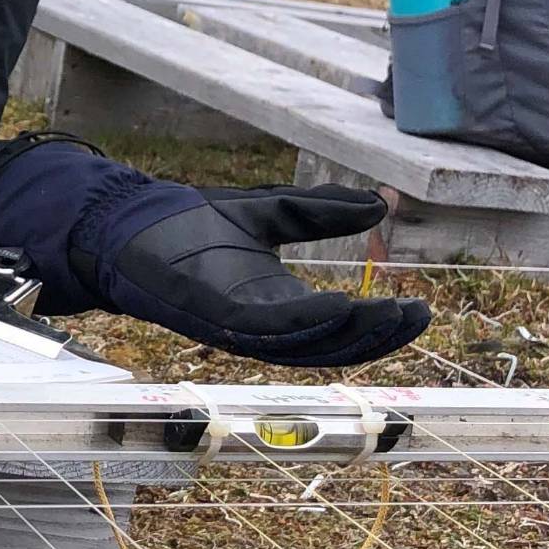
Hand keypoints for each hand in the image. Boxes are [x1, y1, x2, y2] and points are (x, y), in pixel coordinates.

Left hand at [84, 183, 428, 367]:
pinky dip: (304, 321)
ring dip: (352, 333)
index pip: (339, 327)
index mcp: (279, 304)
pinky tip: (339, 305)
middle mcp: (263, 324)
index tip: (420, 308)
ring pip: (305, 346)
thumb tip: (381, 202)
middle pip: (331, 346)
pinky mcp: (213, 315)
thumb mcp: (270, 211)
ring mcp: (238, 324)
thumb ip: (321, 211)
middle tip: (417, 317)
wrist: (128, 222)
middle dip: (378, 336)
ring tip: (391, 315)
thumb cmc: (189, 225)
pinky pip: (266, 328)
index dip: (380, 323)